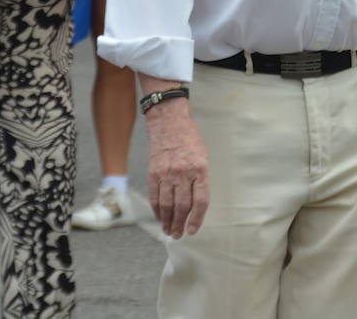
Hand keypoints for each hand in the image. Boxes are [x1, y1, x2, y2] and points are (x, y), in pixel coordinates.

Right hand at [144, 98, 209, 238]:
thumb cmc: (190, 139)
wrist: (169, 122)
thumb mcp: (203, 156)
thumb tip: (196, 204)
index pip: (201, 201)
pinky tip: (160, 217)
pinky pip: (155, 196)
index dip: (197, 219)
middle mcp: (183, 173)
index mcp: (200, 169)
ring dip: (168, 221)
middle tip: (179, 235)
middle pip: (182, 206)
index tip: (193, 230)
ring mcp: (167, 173)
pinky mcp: (153, 173)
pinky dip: (157, 210)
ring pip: (167, 205)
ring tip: (169, 231)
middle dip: (181, 224)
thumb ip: (200, 179)